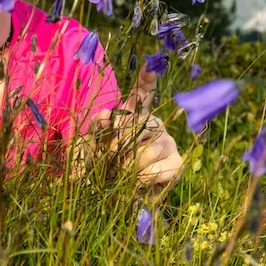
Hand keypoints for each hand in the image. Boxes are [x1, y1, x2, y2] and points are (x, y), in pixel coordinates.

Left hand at [89, 65, 183, 191]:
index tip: (149, 65)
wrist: (109, 200)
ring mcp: (167, 142)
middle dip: (125, 137)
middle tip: (112, 152)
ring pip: (154, 145)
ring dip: (134, 161)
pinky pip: (166, 166)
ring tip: (122, 171)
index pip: (142, 92)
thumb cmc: (99, 170)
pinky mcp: (176, 163)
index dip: (146, 78)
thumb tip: (106, 114)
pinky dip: (147, 175)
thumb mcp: (89, 147)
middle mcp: (153, 125)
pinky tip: (138, 180)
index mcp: (131, 117)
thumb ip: (95, 128)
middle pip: (144, 120)